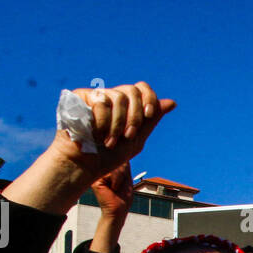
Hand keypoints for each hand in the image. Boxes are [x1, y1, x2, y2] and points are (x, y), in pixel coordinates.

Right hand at [45, 82, 175, 179]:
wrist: (85, 164)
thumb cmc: (108, 156)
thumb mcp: (136, 139)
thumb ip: (151, 120)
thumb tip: (172, 102)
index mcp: (125, 106)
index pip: (142, 88)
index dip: (148, 98)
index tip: (148, 114)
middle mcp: (111, 97)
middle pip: (133, 90)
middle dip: (135, 116)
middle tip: (128, 136)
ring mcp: (96, 95)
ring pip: (118, 97)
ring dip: (118, 124)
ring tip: (109, 141)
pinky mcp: (80, 96)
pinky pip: (101, 101)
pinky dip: (103, 122)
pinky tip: (97, 134)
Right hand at [90, 161, 133, 217]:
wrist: (118, 210)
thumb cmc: (123, 196)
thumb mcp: (126, 176)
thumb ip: (123, 164)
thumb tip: (122, 151)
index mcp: (107, 168)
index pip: (118, 158)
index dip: (124, 167)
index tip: (122, 182)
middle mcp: (100, 169)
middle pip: (116, 159)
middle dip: (123, 172)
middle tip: (120, 186)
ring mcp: (97, 173)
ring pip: (114, 165)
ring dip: (120, 177)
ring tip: (116, 187)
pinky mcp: (95, 179)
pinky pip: (110, 171)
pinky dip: (116, 180)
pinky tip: (113, 188)